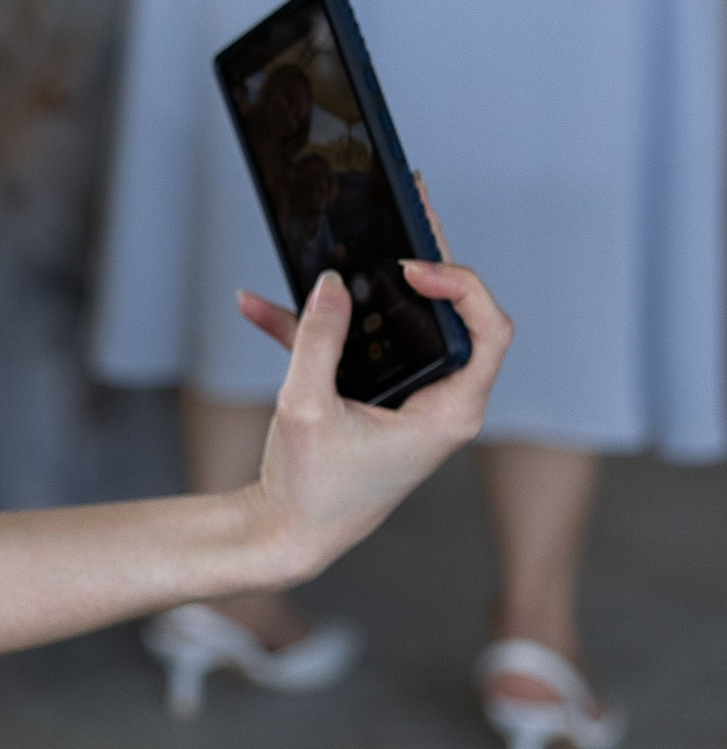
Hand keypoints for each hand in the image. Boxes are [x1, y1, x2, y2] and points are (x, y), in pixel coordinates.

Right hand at [235, 251, 508, 584]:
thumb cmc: (310, 490)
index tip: (413, 268)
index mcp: (448, 413)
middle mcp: (439, 403)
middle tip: (408, 212)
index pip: (488, 332)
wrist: (285, 537)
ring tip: (365, 233)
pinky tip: (260, 306)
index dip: (462, 287)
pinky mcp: (374, 400)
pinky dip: (317, 329)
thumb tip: (329, 282)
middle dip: (426, 263)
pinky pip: (355, 350)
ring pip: (405, 325)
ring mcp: (408, 400)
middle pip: (452, 315)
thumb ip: (317, 340)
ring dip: (372, 287)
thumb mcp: (306, 408)